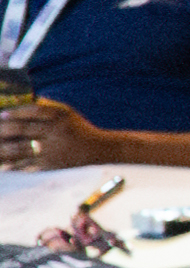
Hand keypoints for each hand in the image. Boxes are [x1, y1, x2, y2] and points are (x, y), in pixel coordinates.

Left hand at [0, 97, 114, 171]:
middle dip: (6, 130)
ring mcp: (54, 149)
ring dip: (5, 149)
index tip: (3, 116)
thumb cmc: (82, 130)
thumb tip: (30, 101)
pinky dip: (16, 166)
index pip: (34, 112)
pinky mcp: (54, 164)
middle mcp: (57, 132)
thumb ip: (51, 106)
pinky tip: (5, 166)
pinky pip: (31, 164)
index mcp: (60, 117)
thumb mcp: (70, 114)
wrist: (101, 150)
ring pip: (23, 148)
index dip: (16, 113)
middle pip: (25, 129)